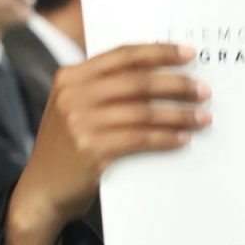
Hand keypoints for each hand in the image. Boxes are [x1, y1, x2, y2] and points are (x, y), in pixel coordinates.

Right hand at [6, 44, 210, 244]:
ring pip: (143, 112)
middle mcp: (72, 95)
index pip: (122, 55)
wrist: (41, 192)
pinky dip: (165, 138)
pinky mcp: (90, 150)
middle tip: (203, 90)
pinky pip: (139, 139)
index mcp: (70, 77)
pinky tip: (182, 139)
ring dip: (178, 114)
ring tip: (202, 117)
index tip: (189, 53)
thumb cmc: (67, 148)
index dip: (159, 52)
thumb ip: (103, 88)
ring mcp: (79, 123)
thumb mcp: (74, 108)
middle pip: (137, 82)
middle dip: (176, 84)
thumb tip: (160, 75)